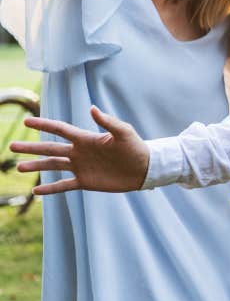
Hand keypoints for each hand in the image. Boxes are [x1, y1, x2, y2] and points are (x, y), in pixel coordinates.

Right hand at [10, 106, 149, 193]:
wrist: (144, 169)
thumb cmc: (136, 147)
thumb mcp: (124, 132)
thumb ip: (108, 121)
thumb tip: (92, 108)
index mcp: (86, 139)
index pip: (60, 129)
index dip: (44, 125)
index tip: (27, 121)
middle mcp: (79, 152)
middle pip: (50, 148)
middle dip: (31, 147)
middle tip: (11, 145)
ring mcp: (81, 167)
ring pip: (53, 165)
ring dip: (36, 167)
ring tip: (18, 167)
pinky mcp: (85, 182)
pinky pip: (64, 185)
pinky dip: (50, 188)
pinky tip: (36, 192)